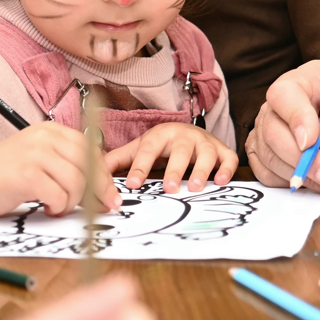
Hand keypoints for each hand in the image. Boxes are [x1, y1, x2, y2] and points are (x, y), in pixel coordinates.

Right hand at [0, 123, 119, 220]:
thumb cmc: (5, 175)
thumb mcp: (40, 159)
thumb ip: (68, 165)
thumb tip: (103, 189)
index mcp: (52, 131)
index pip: (91, 150)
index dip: (104, 175)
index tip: (110, 196)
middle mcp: (45, 138)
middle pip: (89, 164)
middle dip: (98, 191)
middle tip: (99, 208)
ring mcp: (35, 154)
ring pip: (77, 181)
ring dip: (73, 202)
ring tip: (58, 206)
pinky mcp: (26, 174)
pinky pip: (59, 195)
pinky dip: (59, 207)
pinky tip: (47, 208)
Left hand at [106, 123, 237, 192]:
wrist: (187, 130)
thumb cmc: (161, 144)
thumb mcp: (138, 148)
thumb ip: (117, 160)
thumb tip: (91, 169)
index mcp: (160, 135)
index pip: (149, 150)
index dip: (140, 167)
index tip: (132, 185)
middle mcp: (184, 136)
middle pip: (181, 150)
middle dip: (176, 168)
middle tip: (169, 188)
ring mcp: (205, 142)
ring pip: (206, 153)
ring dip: (202, 170)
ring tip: (196, 188)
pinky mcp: (221, 150)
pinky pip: (228, 157)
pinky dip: (227, 169)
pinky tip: (221, 182)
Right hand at [246, 60, 319, 195]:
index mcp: (302, 80)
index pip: (285, 95)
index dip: (295, 118)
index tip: (311, 142)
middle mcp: (276, 104)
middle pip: (274, 132)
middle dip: (303, 160)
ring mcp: (265, 128)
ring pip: (270, 157)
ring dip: (303, 177)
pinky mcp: (264, 152)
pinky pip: (267, 173)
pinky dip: (292, 184)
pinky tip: (318, 184)